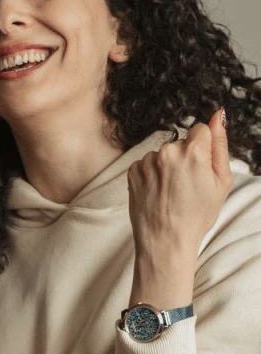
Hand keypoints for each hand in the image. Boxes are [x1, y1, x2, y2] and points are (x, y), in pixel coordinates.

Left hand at [126, 109, 231, 309]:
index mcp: (193, 152)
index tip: (200, 167)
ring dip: (167, 167)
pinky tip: (158, 192)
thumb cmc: (198, 214)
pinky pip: (147, 164)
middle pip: (181, 143)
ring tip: (172, 192)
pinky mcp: (133, 169)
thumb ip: (219, 145)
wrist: (165, 238)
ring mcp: (147, 160)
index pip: (199, 130)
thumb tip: (217, 115)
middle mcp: (167, 151)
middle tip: (188, 186)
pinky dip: (153, 175)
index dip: (203, 148)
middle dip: (186, 158)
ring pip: (163, 154)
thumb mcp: (221, 181)